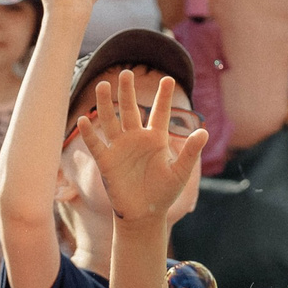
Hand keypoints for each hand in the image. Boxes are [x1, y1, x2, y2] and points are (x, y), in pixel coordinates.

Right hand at [81, 70, 206, 223]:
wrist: (144, 214)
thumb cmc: (164, 193)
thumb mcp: (180, 172)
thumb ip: (190, 152)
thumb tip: (204, 132)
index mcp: (156, 139)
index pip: (160, 113)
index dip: (164, 97)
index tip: (169, 79)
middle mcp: (136, 138)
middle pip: (130, 109)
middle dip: (128, 92)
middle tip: (126, 72)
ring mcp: (120, 148)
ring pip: (110, 121)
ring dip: (105, 104)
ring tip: (102, 85)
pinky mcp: (107, 161)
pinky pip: (96, 144)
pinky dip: (89, 134)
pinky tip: (83, 120)